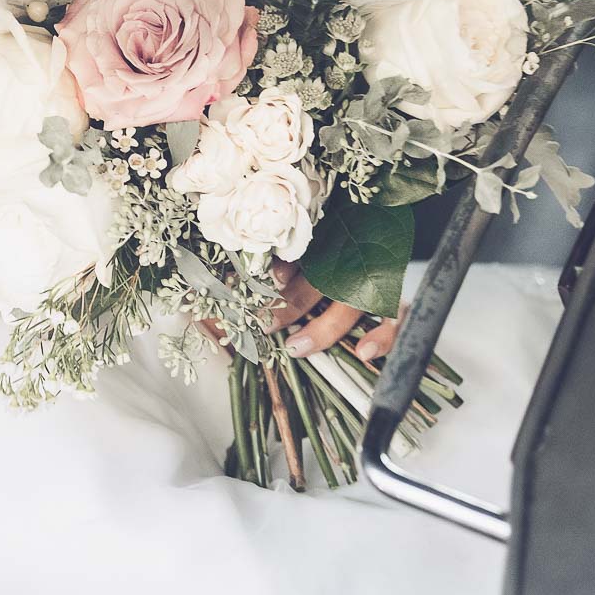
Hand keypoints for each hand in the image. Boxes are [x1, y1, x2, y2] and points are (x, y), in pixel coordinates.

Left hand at [202, 261, 402, 359]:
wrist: (376, 247)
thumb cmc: (305, 271)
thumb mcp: (274, 273)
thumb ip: (244, 285)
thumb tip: (198, 309)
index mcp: (316, 241)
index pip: (297, 250)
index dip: (279, 266)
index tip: (262, 280)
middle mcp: (345, 255)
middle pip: (321, 277)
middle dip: (289, 304)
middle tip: (262, 324)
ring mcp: (373, 278)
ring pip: (354, 300)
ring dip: (324, 326)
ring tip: (297, 347)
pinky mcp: (394, 303)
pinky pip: (396, 318)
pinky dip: (383, 336)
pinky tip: (365, 352)